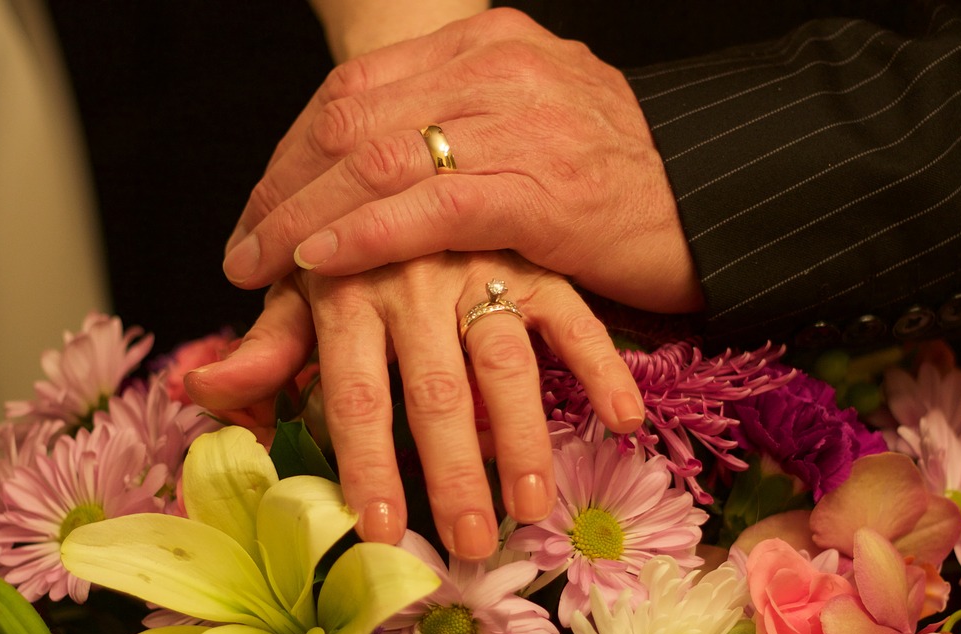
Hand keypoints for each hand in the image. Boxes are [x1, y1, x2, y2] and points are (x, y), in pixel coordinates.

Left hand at [185, 251, 643, 560]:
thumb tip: (198, 390)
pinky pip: (575, 318)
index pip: (357, 395)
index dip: (368, 466)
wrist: (408, 139)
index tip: (384, 533)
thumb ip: (265, 344)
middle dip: (452, 475)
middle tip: (469, 544)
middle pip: (436, 392)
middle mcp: (415, 281)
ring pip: (506, 362)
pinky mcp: (535, 262)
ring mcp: (481, 269)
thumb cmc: (347, 236)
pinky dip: (602, 367)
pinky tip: (625, 421)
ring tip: (533, 506)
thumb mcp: (299, 285)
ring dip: (523, 438)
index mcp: (348, 291)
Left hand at [221, 7, 700, 313]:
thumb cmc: (620, 184)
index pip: (359, 87)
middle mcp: (498, 68)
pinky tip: (316, 260)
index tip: (261, 206)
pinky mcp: (543, 189)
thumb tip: (375, 172)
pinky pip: (430, 206)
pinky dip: (364, 234)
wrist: (719, 205)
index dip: (294, 151)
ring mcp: (522, 123)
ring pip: (376, 159)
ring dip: (299, 215)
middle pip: (351, 117)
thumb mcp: (532, 134)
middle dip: (281, 186)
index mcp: (490, 42)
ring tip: (255, 263)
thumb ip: (457, 136)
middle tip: (241, 248)